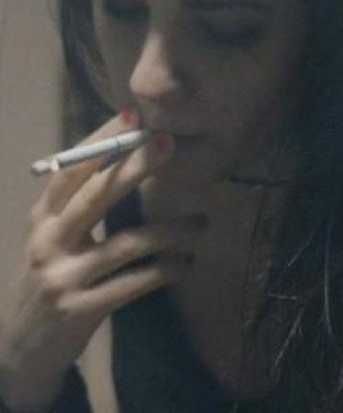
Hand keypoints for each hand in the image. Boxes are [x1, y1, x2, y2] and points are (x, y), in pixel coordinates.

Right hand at [0, 115, 196, 411]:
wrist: (21, 345)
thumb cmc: (51, 274)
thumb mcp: (54, 235)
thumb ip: (80, 202)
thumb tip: (127, 153)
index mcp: (42, 216)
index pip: (72, 169)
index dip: (102, 141)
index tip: (134, 116)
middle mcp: (48, 241)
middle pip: (96, 196)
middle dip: (135, 166)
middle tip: (170, 144)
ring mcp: (63, 277)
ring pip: (126, 243)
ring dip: (171, 230)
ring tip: (202, 224)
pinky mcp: (81, 310)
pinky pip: (133, 283)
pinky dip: (165, 270)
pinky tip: (187, 262)